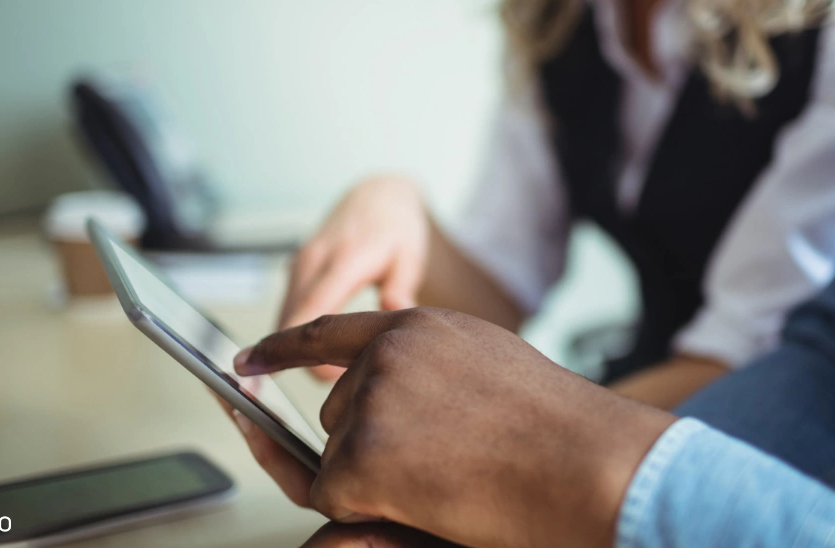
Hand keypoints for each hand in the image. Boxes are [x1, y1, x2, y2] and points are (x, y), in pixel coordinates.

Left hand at [233, 308, 676, 547]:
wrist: (586, 465)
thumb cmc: (559, 430)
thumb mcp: (489, 366)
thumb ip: (431, 366)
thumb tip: (390, 387)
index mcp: (420, 327)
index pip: (331, 331)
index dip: (283, 347)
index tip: (248, 359)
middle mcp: (388, 353)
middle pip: (338, 410)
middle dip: (372, 443)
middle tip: (443, 459)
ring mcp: (372, 399)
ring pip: (338, 454)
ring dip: (380, 476)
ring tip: (453, 471)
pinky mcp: (363, 452)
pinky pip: (335, 493)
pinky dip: (372, 506)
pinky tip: (430, 491)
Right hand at [281, 176, 428, 379]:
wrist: (377, 196)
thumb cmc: (397, 228)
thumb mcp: (411, 255)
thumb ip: (402, 286)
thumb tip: (396, 312)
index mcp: (344, 260)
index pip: (313, 311)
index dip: (306, 349)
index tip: (318, 380)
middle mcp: (313, 261)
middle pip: (290, 321)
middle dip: (303, 357)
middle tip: (339, 387)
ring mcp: (300, 264)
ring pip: (284, 318)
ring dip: (298, 346)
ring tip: (336, 371)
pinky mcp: (295, 270)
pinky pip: (287, 310)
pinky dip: (296, 333)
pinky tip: (323, 351)